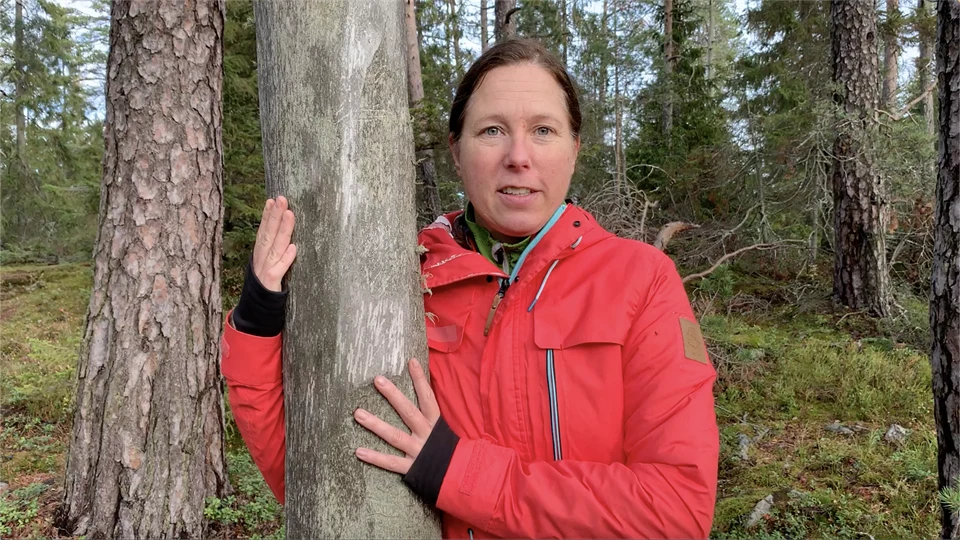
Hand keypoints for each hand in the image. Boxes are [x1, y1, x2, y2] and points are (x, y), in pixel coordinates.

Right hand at [253, 196, 296, 291]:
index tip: (273, 200)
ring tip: (290, 214)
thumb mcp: (268, 268)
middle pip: (267, 235)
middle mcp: (260, 260)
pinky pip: (279, 270)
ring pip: (274, 248)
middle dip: (274, 216)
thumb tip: (287, 239)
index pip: (263, 232)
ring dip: (282, 230)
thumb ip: (274, 253)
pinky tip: (293, 248)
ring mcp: (264, 271)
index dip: (267, 216)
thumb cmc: (266, 288)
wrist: (256, 314)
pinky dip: (286, 259)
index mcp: (259, 256)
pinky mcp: (271, 284)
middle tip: (282, 199)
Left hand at [354, 359, 439, 474]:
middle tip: (377, 380)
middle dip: (393, 395)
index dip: (420, 379)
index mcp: (435, 423)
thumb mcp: (443, 430)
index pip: (428, 397)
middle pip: (408, 411)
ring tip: (357, 413)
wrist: (457, 477)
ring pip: (394, 435)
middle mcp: (426, 434)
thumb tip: (421, 393)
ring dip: (375, 424)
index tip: (411, 361)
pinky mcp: (411, 468)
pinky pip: (390, 462)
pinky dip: (374, 457)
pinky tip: (358, 451)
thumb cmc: (448, 451)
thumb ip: (430, 415)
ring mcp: (417, 451)